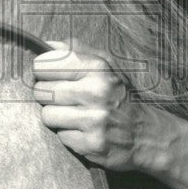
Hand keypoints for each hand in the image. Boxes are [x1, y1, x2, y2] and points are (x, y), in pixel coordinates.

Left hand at [32, 40, 145, 170]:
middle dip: (47, 94)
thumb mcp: (106, 64)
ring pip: (47, 115)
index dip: (43, 70)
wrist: (146, 132)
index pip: (44, 64)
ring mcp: (94, 120)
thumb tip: (46, 44)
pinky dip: (68, 134)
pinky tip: (83, 129)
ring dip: (56, 116)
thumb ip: (76, 50)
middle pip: (41, 91)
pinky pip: (60, 136)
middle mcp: (96, 92)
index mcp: (97, 68)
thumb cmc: (120, 94)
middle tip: (64, 97)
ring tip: (73, 114)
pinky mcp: (91, 144)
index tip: (49, 75)